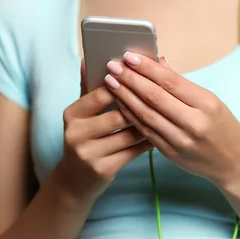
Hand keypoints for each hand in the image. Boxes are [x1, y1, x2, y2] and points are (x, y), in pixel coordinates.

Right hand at [57, 59, 152, 204]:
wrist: (74, 180)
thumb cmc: (84, 138)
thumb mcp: (82, 113)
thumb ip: (88, 87)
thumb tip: (88, 58)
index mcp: (72, 113)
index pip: (101, 94)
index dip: (125, 84)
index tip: (144, 76)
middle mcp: (76, 133)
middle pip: (117, 115)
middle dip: (141, 105)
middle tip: (164, 95)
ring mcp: (88, 153)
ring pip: (128, 133)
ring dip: (149, 123)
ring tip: (167, 112)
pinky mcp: (102, 169)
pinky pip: (133, 151)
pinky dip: (149, 140)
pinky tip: (161, 132)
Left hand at [103, 52, 239, 186]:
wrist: (233, 163)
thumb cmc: (223, 126)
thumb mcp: (211, 101)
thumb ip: (182, 85)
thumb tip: (158, 63)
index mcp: (206, 104)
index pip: (170, 81)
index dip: (147, 68)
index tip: (129, 56)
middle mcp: (194, 123)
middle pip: (155, 97)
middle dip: (130, 79)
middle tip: (113, 66)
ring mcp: (180, 141)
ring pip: (146, 114)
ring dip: (125, 96)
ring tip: (111, 82)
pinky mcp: (170, 154)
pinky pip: (145, 131)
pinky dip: (131, 115)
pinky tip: (120, 103)